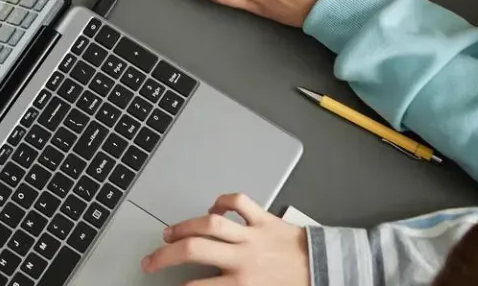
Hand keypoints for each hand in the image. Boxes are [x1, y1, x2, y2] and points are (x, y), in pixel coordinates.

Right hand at [142, 193, 307, 284]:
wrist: (326, 270)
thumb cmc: (294, 285)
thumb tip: (206, 284)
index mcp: (243, 285)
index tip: (166, 284)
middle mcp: (243, 259)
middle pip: (194, 251)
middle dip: (165, 255)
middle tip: (151, 260)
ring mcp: (253, 236)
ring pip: (210, 224)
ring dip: (185, 226)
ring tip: (170, 232)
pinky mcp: (265, 219)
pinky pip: (239, 202)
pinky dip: (223, 201)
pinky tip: (213, 208)